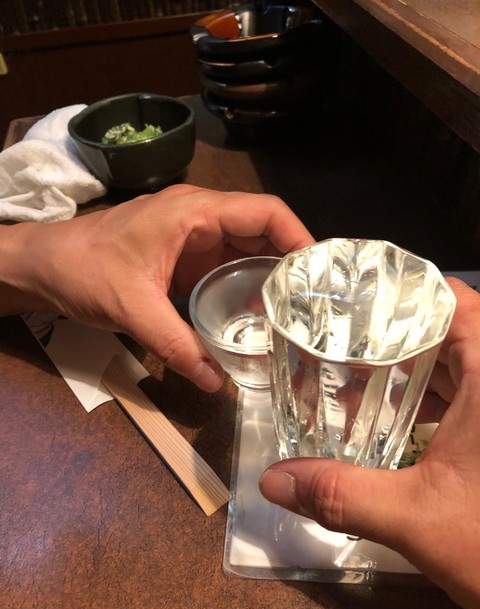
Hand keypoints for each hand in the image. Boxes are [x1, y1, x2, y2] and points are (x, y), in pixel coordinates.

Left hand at [0, 185, 313, 390]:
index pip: (263, 212)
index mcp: (193, 212)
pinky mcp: (183, 255)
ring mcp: (191, 236)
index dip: (298, 236)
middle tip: (317, 300)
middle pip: (261, 230)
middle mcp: (199, 217)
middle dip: (291, 261)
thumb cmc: (83, 270)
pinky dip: (246, 284)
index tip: (322, 273)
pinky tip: (258, 313)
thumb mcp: (133, 309)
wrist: (44, 266)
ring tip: (297, 310)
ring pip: (246, 247)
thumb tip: (215, 381)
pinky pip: (226, 264)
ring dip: (270, 274)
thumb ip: (177, 344)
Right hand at [259, 278, 479, 608]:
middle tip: (344, 336)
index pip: (454, 303)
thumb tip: (273, 480)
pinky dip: (435, 400)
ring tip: (360, 372)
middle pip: (451, 333)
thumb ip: (341, 495)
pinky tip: (398, 419)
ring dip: (415, 369)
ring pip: (461, 367)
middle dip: (397, 334)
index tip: (358, 299)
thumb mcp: (416, 519)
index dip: (407, 293)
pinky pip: (469, 398)